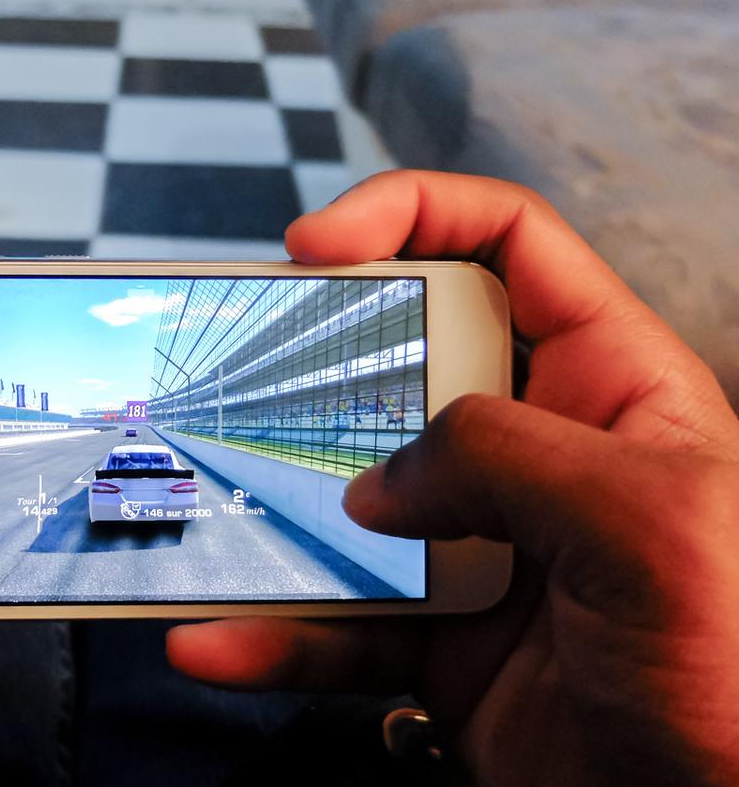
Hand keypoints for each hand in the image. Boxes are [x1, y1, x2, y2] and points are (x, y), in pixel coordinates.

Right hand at [166, 171, 738, 785]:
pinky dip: (273, 629)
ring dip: (267, 510)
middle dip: (312, 363)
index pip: (507, 247)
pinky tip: (220, 636)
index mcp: (608, 388)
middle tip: (241, 375)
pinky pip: (336, 618)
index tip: (317, 246)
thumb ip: (504, 458)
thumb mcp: (651, 526)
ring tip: (200, 514)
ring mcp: (478, 547)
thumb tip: (378, 484)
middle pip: (400, 364)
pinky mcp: (439, 637)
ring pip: (346, 498)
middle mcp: (537, 455)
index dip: (409, 216)